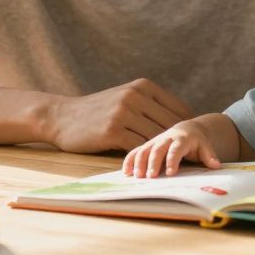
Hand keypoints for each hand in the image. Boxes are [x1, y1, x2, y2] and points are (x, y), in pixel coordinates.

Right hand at [46, 78, 194, 152]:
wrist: (61, 116)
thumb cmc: (98, 110)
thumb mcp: (125, 97)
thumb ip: (149, 105)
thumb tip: (180, 121)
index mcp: (143, 86)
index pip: (178, 108)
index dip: (188, 128)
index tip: (193, 143)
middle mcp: (136, 96)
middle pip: (169, 124)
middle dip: (179, 142)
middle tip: (191, 159)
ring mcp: (124, 113)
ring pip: (155, 137)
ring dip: (164, 153)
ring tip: (175, 166)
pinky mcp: (113, 130)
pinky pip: (138, 147)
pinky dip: (146, 158)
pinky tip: (151, 168)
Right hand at [123, 117, 222, 177]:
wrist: (187, 128)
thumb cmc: (196, 140)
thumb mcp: (205, 145)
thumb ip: (209, 155)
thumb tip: (216, 165)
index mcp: (181, 139)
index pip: (176, 149)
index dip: (172, 160)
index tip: (170, 173)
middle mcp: (166, 139)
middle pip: (157, 149)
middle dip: (153, 163)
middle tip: (150, 177)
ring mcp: (155, 142)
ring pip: (144, 150)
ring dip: (139, 163)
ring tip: (136, 177)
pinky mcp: (147, 145)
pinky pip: (136, 151)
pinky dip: (130, 161)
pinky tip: (126, 173)